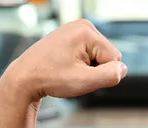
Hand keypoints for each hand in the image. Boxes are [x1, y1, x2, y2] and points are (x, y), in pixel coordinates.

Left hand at [1, 19, 127, 100]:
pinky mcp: (72, 37)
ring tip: (69, 71)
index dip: (102, 74)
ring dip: (89, 68)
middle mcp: (82, 26)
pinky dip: (82, 64)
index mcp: (86, 32)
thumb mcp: (84, 82)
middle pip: (108, 56)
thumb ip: (109, 76)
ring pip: (100, 57)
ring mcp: (76, 30)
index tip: (81, 76)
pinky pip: (89, 55)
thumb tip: (123, 69)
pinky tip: (67, 67)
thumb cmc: (48, 78)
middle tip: (74, 74)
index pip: (115, 58)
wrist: (25, 78)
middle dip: (96, 70)